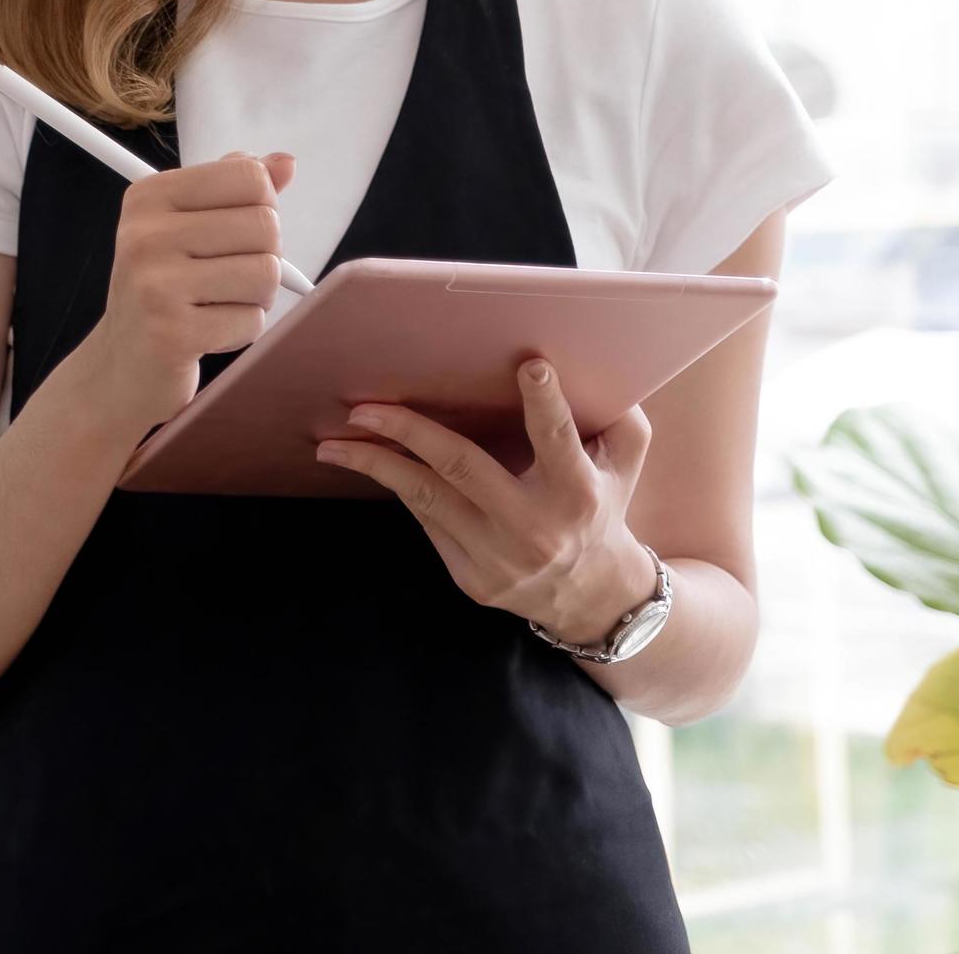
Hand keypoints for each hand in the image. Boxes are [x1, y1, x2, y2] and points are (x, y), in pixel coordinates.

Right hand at [69, 151, 295, 439]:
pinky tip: (209, 331)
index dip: (261, 205)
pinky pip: (252, 321)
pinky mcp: (172, 333)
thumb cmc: (163, 289)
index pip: (248, 175)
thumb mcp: (188, 227)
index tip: (237, 230)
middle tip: (228, 276)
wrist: (122, 366)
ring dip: (256, 297)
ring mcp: (155, 285)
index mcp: (149, 197)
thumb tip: (284, 162)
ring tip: (220, 304)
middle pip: (265, 225)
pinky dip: (242, 330)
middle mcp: (145, 235)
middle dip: (263, 256)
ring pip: (265, 273)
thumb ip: (234, 190)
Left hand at [314, 358, 657, 646]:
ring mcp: (499, 558)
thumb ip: (618, 418)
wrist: (590, 594)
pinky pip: (426, 520)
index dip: (544, 404)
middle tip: (363, 407)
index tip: (528, 365)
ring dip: (375, 464)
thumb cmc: (601, 507)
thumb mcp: (624, 464)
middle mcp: (535, 528)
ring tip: (334, 442)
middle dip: (408, 431)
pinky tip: (369, 463)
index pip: (557, 441)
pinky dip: (398, 487)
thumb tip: (589, 363)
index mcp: (578, 493)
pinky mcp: (471, 577)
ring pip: (427, 498)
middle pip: (461, 467)